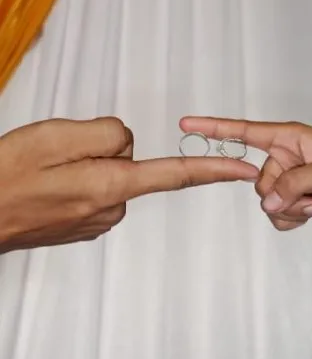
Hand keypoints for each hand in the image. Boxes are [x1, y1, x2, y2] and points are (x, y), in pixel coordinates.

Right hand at [0, 117, 258, 251]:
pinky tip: (47, 183)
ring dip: (85, 164)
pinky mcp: (82, 225)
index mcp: (110, 186)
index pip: (175, 176)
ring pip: (109, 173)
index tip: (242, 168)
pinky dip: (76, 179)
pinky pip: (94, 187)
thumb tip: (126, 141)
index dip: (212, 168)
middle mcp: (111, 209)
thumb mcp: (55, 138)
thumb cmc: (7, 178)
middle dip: (103, 148)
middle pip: (130, 161)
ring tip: (46, 170)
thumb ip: (105, 134)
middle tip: (57, 154)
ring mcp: (96, 221)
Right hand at [180, 117, 311, 230]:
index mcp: (287, 138)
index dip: (213, 129)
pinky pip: (280, 214)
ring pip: (269, 202)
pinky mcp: (299, 197)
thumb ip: (294, 185)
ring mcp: (291, 178)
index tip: (186, 125)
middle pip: (258, 183)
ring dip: (292, 209)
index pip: (243, 132)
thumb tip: (268, 203)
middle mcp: (284, 156)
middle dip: (282, 196)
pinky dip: (294, 218)